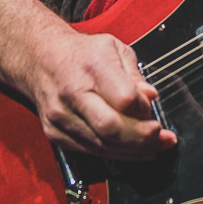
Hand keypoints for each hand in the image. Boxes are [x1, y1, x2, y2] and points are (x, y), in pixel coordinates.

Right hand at [18, 28, 177, 160]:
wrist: (41, 59)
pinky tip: (131, 151)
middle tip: (161, 137)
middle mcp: (73, 94)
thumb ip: (135, 75)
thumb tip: (151, 97)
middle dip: (142, 138)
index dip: (144, 109)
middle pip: (112, 128)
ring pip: (102, 145)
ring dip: (132, 151)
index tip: (152, 108)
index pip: (124, 98)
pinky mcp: (55, 133)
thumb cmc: (82, 53)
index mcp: (92, 66)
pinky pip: (90, 151)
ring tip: (154, 147)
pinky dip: (114, 154)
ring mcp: (61, 117)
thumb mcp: (115, 49)